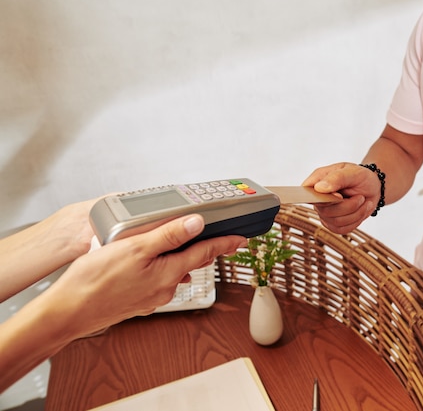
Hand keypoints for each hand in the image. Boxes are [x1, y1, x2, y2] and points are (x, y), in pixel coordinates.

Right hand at [46, 214, 246, 337]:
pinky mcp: (139, 300)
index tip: (240, 238)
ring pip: (173, 271)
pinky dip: (161, 268)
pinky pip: (158, 280)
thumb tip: (196, 223)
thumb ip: (168, 235)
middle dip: (204, 249)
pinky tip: (148, 262)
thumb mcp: (135, 248)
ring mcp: (152, 297)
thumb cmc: (96, 280)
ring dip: (179, 258)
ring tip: (177, 243)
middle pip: (191, 262)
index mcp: (168, 273)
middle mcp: (165, 288)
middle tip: (215, 237)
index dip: (224, 242)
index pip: (205, 253)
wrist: (70, 311)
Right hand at [302, 162, 379, 233]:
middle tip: (360, 197)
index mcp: (316, 182)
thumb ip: (336, 178)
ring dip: (356, 213)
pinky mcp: (333, 224)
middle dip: (349, 206)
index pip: (307, 195)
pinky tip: (361, 209)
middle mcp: (318, 199)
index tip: (340, 196)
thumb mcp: (352, 172)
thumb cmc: (360, 177)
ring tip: (363, 201)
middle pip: (326, 212)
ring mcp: (324, 213)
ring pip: (336, 222)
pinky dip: (356, 220)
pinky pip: (342, 229)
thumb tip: (319, 188)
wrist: (372, 187)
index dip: (323, 200)